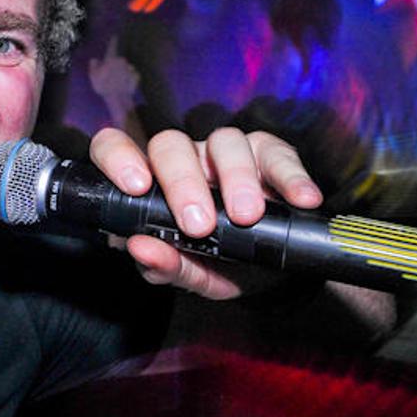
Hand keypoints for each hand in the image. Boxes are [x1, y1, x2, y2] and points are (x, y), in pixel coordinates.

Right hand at [87, 36, 139, 122]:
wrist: (118, 98)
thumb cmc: (103, 86)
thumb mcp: (93, 76)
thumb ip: (93, 66)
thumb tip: (95, 59)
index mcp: (112, 59)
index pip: (112, 47)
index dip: (113, 41)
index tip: (115, 35)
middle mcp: (122, 61)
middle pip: (119, 60)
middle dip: (116, 65)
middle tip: (111, 75)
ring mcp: (130, 69)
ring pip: (126, 68)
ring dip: (123, 72)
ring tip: (118, 82)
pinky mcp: (136, 76)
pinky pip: (132, 75)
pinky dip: (130, 78)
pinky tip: (125, 85)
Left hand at [89, 126, 322, 298]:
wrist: (270, 274)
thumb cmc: (217, 264)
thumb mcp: (190, 274)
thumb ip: (163, 265)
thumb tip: (139, 249)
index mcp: (150, 182)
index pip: (115, 149)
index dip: (118, 157)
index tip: (136, 187)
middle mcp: (183, 159)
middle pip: (171, 145)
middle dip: (184, 183)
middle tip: (199, 224)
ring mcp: (224, 151)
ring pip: (223, 142)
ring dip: (236, 178)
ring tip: (248, 215)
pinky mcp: (269, 153)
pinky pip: (277, 154)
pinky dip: (290, 176)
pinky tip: (302, 199)